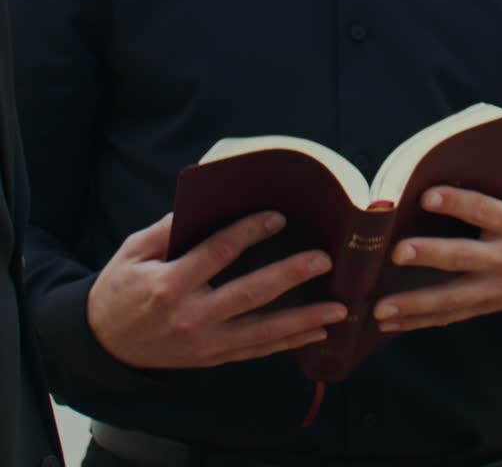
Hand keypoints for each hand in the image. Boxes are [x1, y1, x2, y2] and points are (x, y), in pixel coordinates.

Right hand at [87, 211, 346, 366]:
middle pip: (250, 294)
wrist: (102, 342)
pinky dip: (288, 344)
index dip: (250, 231)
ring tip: (338, 309)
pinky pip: (256, 351)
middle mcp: (192, 317)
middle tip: (323, 261)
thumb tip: (204, 202)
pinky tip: (316, 334)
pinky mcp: (211, 358)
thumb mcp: (134, 250)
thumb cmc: (120, 287)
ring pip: (262, 332)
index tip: (278, 216)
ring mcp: (204, 343)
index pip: (219, 253)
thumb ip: (169, 228)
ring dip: (303, 320)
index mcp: (170, 284)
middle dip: (290, 275)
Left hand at [373, 169, 501, 332]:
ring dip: (416, 306)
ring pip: (454, 299)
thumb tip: (460, 167)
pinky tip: (392, 325)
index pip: (485, 210)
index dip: (457, 202)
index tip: (426, 196)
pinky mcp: (491, 305)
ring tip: (381, 309)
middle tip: (398, 252)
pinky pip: (454, 315)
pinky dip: (422, 322)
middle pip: (464, 258)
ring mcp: (498, 287)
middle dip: (430, 256)